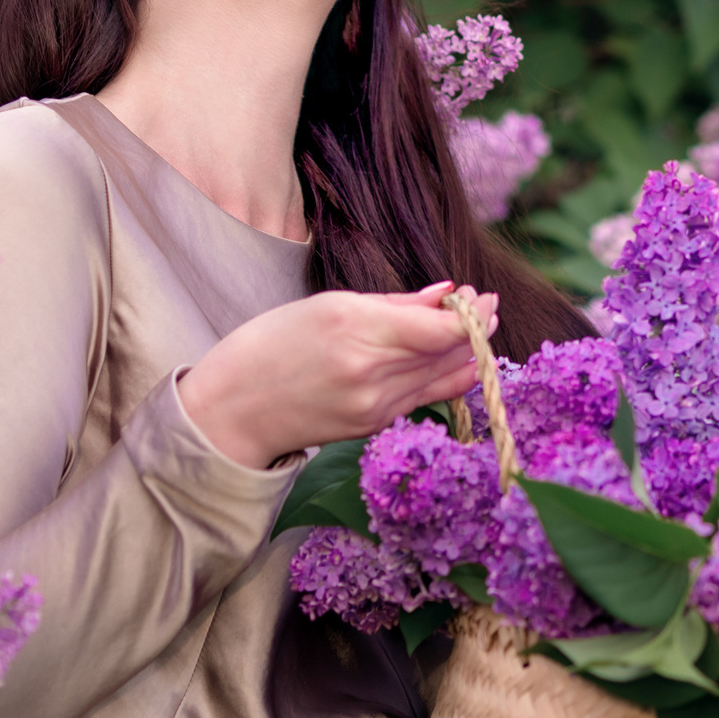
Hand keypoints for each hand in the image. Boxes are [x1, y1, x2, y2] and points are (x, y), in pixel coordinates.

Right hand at [177, 280, 497, 467]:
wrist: (231, 412)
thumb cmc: (269, 346)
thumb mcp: (327, 306)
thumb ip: (394, 304)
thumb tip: (444, 293)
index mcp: (358, 329)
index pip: (441, 328)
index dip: (472, 313)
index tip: (482, 295)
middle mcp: (372, 372)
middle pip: (448, 352)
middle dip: (474, 328)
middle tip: (487, 305)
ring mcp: (375, 405)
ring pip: (442, 377)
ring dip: (466, 352)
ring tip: (476, 327)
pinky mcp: (373, 425)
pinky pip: (422, 397)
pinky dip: (443, 376)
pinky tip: (453, 359)